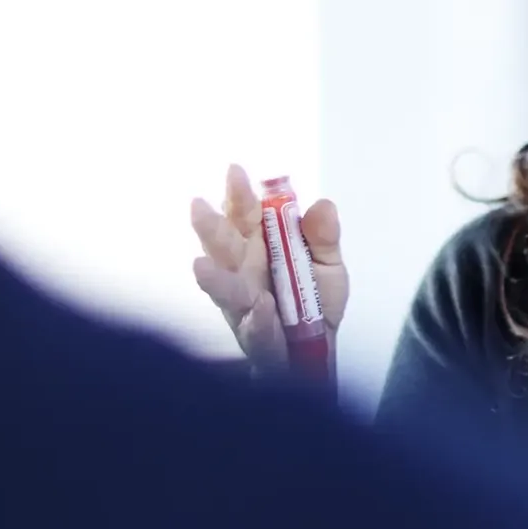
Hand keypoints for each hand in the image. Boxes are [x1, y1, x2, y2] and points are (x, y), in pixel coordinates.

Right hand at [189, 164, 348, 371]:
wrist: (317, 355)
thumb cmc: (315, 302)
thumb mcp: (329, 265)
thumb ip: (324, 238)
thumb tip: (323, 205)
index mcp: (258, 245)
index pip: (243, 215)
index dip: (237, 194)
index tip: (234, 172)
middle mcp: (243, 272)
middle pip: (224, 248)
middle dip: (212, 229)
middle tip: (198, 207)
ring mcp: (243, 306)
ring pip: (226, 291)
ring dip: (216, 280)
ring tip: (200, 267)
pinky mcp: (255, 340)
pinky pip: (256, 331)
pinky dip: (258, 321)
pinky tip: (261, 308)